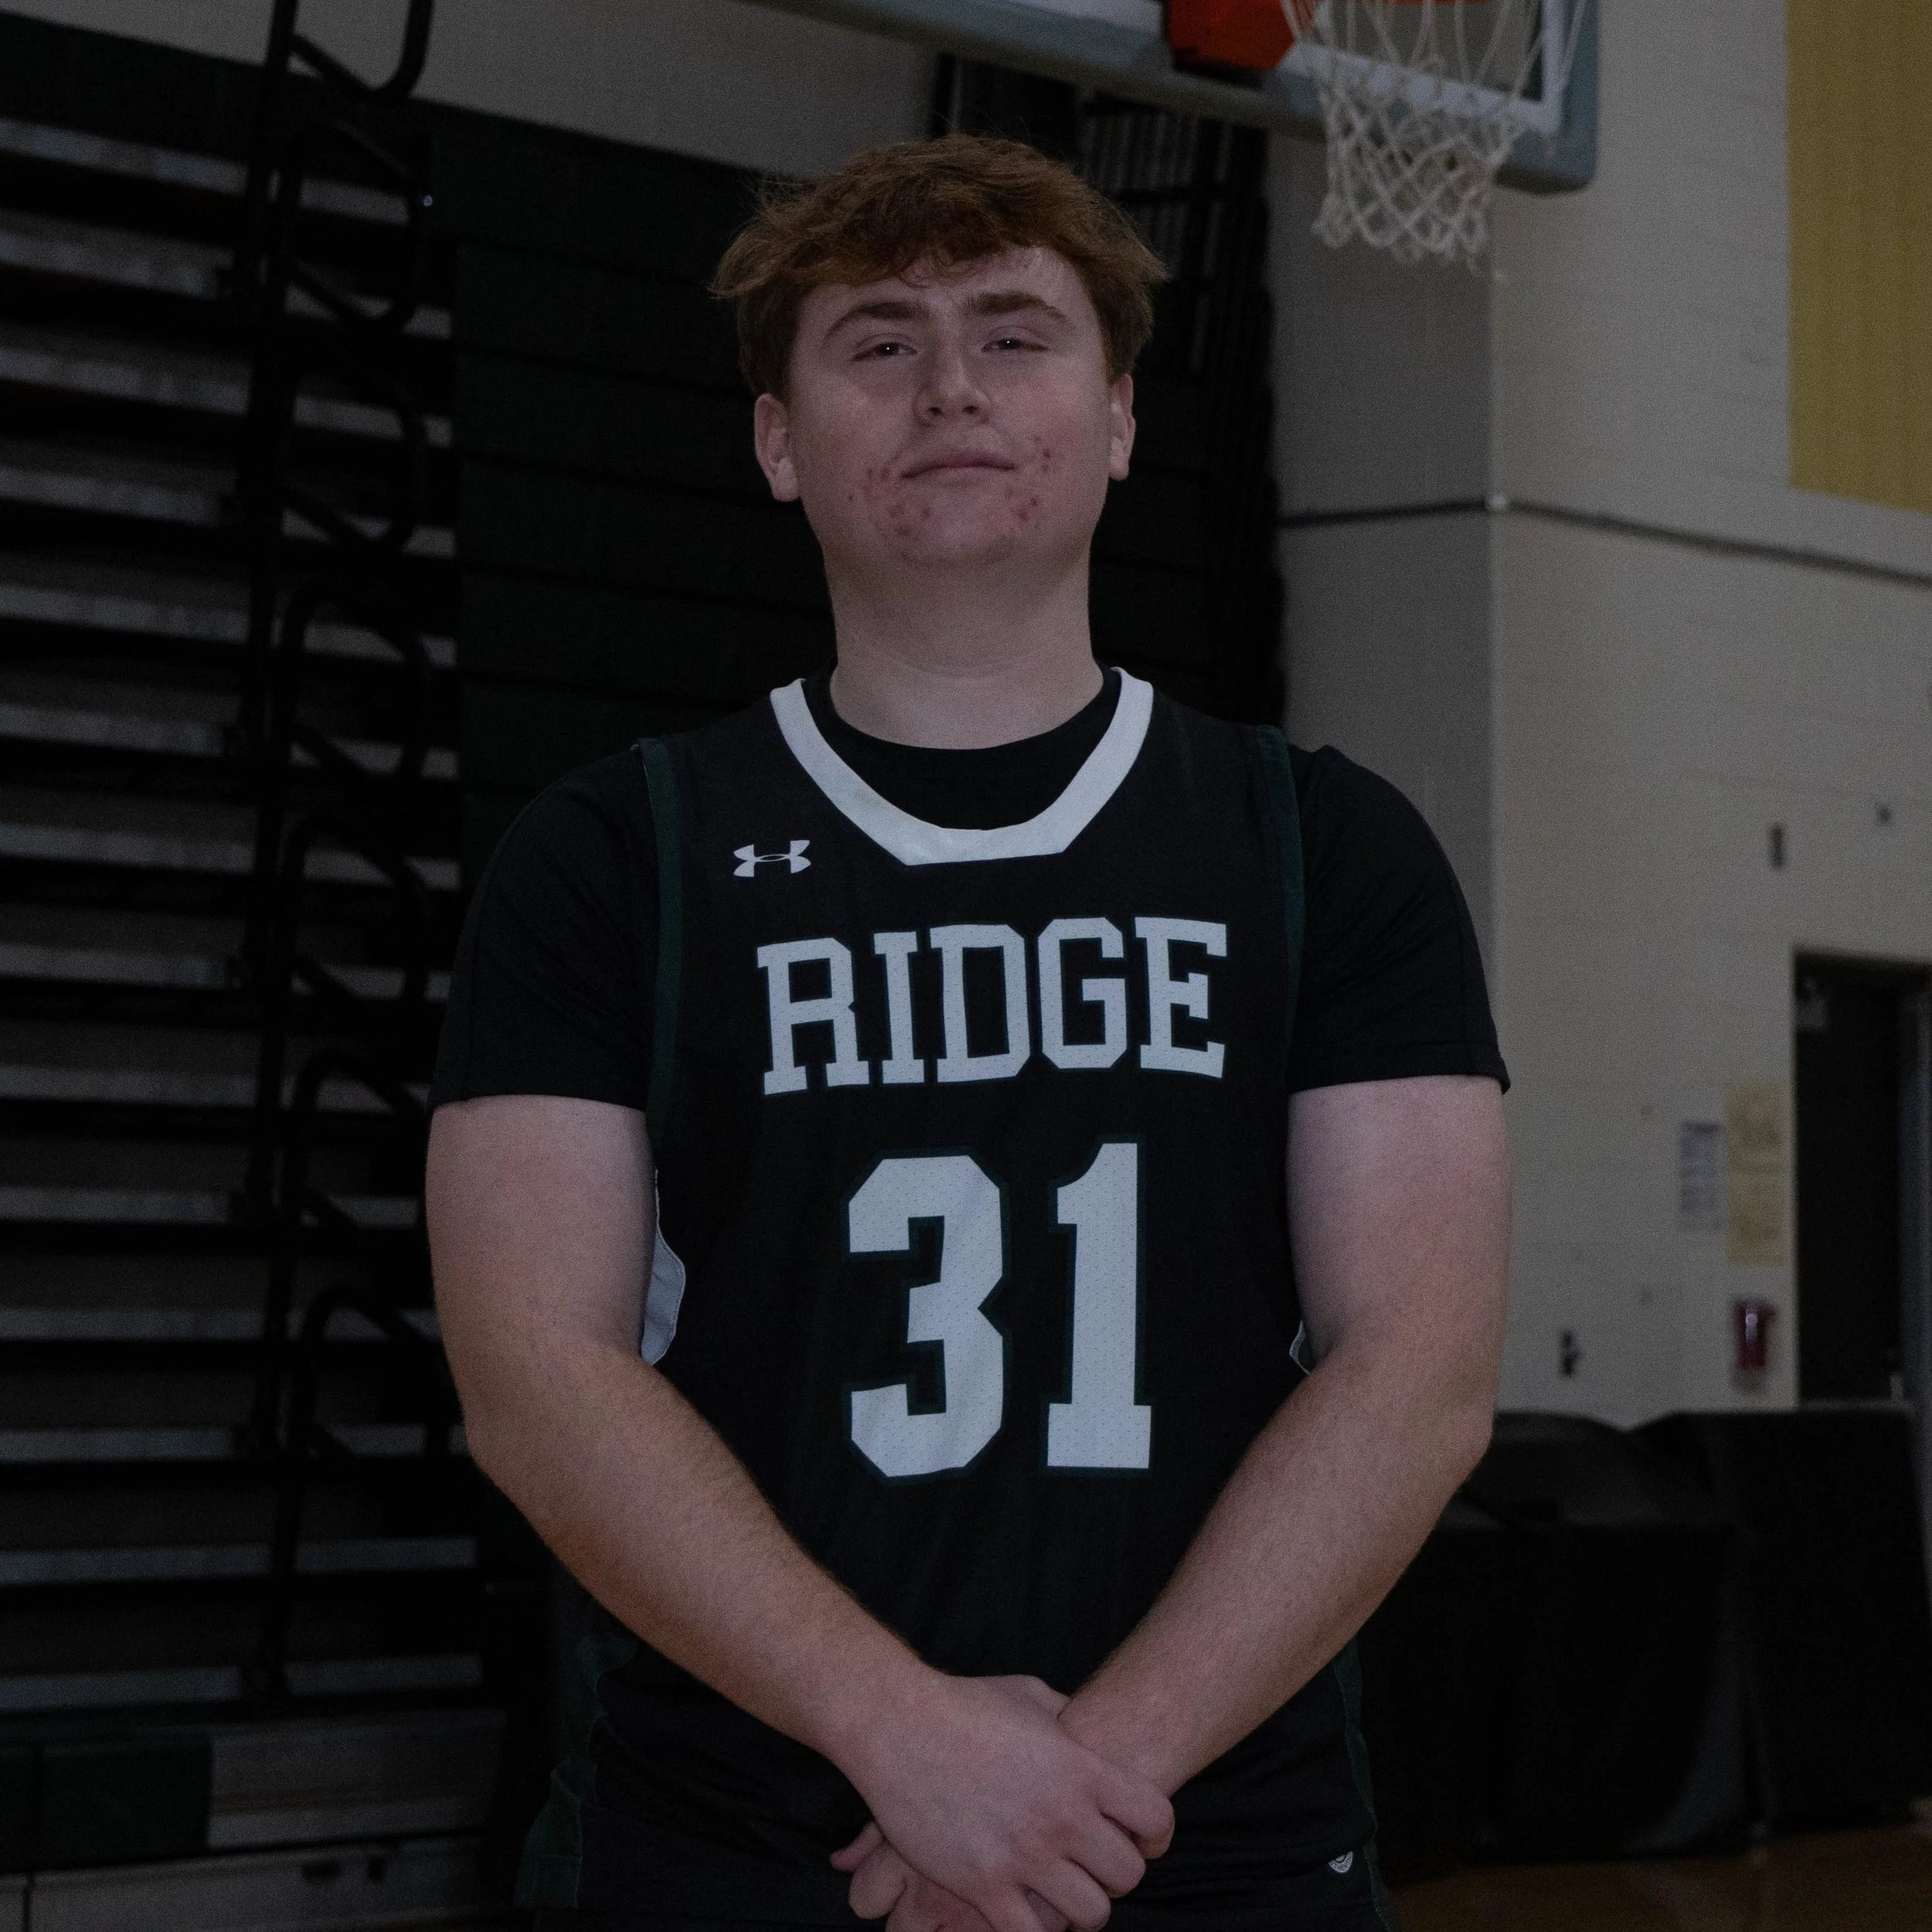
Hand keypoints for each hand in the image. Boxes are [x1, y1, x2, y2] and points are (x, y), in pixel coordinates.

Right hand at [830, 1673, 1169, 1931]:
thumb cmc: (963, 1704)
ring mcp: (1024, 1855)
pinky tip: (1025, 1914)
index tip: (1141, 1840)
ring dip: (1082, 1908)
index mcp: (1081, 1769)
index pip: (1156, 1818)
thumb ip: (1069, 1719)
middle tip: (1096, 1869)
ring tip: (1064, 1896)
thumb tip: (1087, 1731)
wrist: (899, 1724)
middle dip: (1118, 1874)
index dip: (1156, 1836)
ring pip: (1091, 1914)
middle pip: (1128, 1873)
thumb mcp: (1030, 1695)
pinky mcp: (983, 1885)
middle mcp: (1062, 1816)